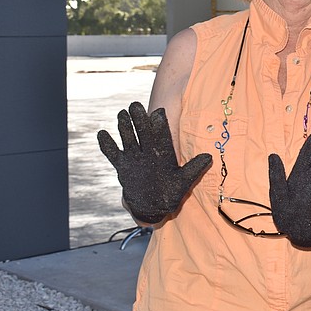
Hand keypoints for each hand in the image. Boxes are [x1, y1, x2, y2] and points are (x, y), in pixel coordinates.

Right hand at [98, 101, 212, 223]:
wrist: (154, 206)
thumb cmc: (171, 193)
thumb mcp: (184, 181)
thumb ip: (194, 169)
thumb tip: (209, 157)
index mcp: (163, 154)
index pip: (162, 136)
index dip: (160, 125)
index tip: (158, 112)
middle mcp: (148, 153)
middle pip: (143, 133)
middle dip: (139, 119)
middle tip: (135, 105)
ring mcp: (134, 158)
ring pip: (128, 139)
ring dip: (124, 127)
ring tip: (121, 113)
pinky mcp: (123, 167)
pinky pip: (113, 154)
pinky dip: (107, 145)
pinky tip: (101, 133)